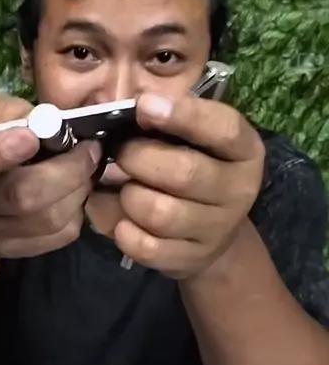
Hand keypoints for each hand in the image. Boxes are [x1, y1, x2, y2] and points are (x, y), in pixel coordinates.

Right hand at [0, 92, 100, 258]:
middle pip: (22, 197)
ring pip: (48, 219)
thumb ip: (1, 111)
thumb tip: (44, 119)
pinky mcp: (18, 250)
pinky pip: (60, 235)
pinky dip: (78, 208)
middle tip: (89, 147)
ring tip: (87, 163)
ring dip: (79, 187)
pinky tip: (76, 187)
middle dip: (66, 169)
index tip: (31, 137)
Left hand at [114, 92, 264, 278]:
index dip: (183, 115)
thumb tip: (133, 106)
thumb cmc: (193, 168)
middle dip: (138, 159)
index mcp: (244, 150)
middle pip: (184, 173)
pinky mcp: (192, 259)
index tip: (144, 105)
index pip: (224, 128)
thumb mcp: (192, 139)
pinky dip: (124, 232)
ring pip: (160, 213)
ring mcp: (218, 229)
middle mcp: (239, 190)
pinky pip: (148, 247)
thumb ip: (168, 120)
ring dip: (128, 198)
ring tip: (122, 190)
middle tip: (119, 154)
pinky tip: (123, 221)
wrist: (211, 233)